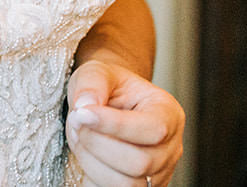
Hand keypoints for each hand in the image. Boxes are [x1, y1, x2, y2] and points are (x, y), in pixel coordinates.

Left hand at [65, 59, 183, 185]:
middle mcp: (171, 147)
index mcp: (168, 113)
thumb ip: (91, 83)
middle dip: (97, 143)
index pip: (153, 129)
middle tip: (76, 122)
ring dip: (91, 161)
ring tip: (80, 137)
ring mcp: (159, 172)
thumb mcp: (97, 72)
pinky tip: (85, 154)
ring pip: (126, 184)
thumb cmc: (108, 86)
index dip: (114, 125)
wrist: (111, 101)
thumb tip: (85, 107)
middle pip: (140, 163)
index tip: (81, 113)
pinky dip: (92, 177)